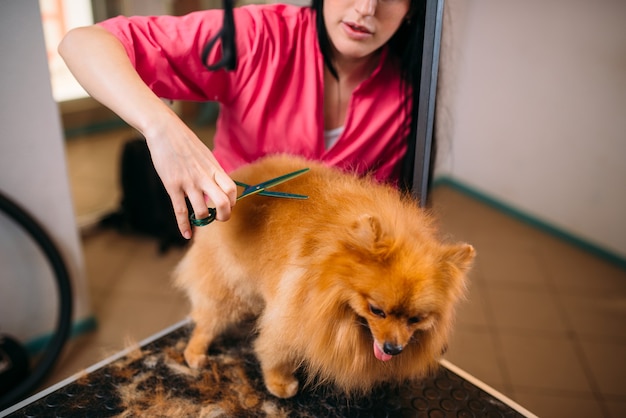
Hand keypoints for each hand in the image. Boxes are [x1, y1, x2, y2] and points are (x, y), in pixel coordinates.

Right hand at [144, 115, 236, 238]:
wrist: (164, 130)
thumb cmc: (185, 143)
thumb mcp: (206, 155)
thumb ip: (213, 171)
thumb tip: (218, 185)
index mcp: (214, 168)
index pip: (232, 189)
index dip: (232, 201)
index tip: (227, 205)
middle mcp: (204, 177)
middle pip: (223, 202)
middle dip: (224, 215)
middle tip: (219, 218)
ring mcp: (188, 182)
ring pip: (202, 210)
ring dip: (203, 220)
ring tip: (201, 220)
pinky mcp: (172, 186)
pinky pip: (180, 211)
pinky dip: (184, 226)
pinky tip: (186, 234)